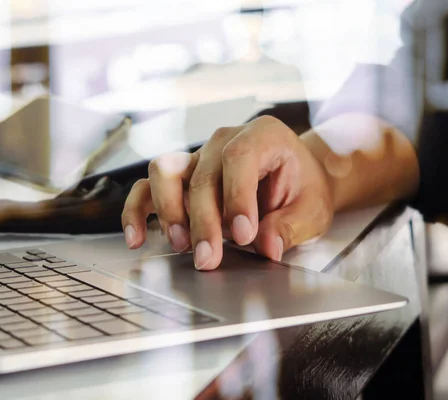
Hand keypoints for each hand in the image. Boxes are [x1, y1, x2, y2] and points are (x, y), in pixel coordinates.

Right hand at [121, 116, 333, 269]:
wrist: (294, 178)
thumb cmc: (302, 188)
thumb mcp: (311, 208)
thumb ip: (290, 226)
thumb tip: (266, 247)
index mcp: (263, 136)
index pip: (239, 157)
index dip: (237, 196)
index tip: (244, 235)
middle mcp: (223, 141)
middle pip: (201, 174)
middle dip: (203, 221)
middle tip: (209, 258)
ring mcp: (197, 158)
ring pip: (165, 172)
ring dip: (169, 210)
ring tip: (181, 245)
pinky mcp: (179, 178)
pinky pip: (147, 188)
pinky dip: (138, 212)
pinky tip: (137, 239)